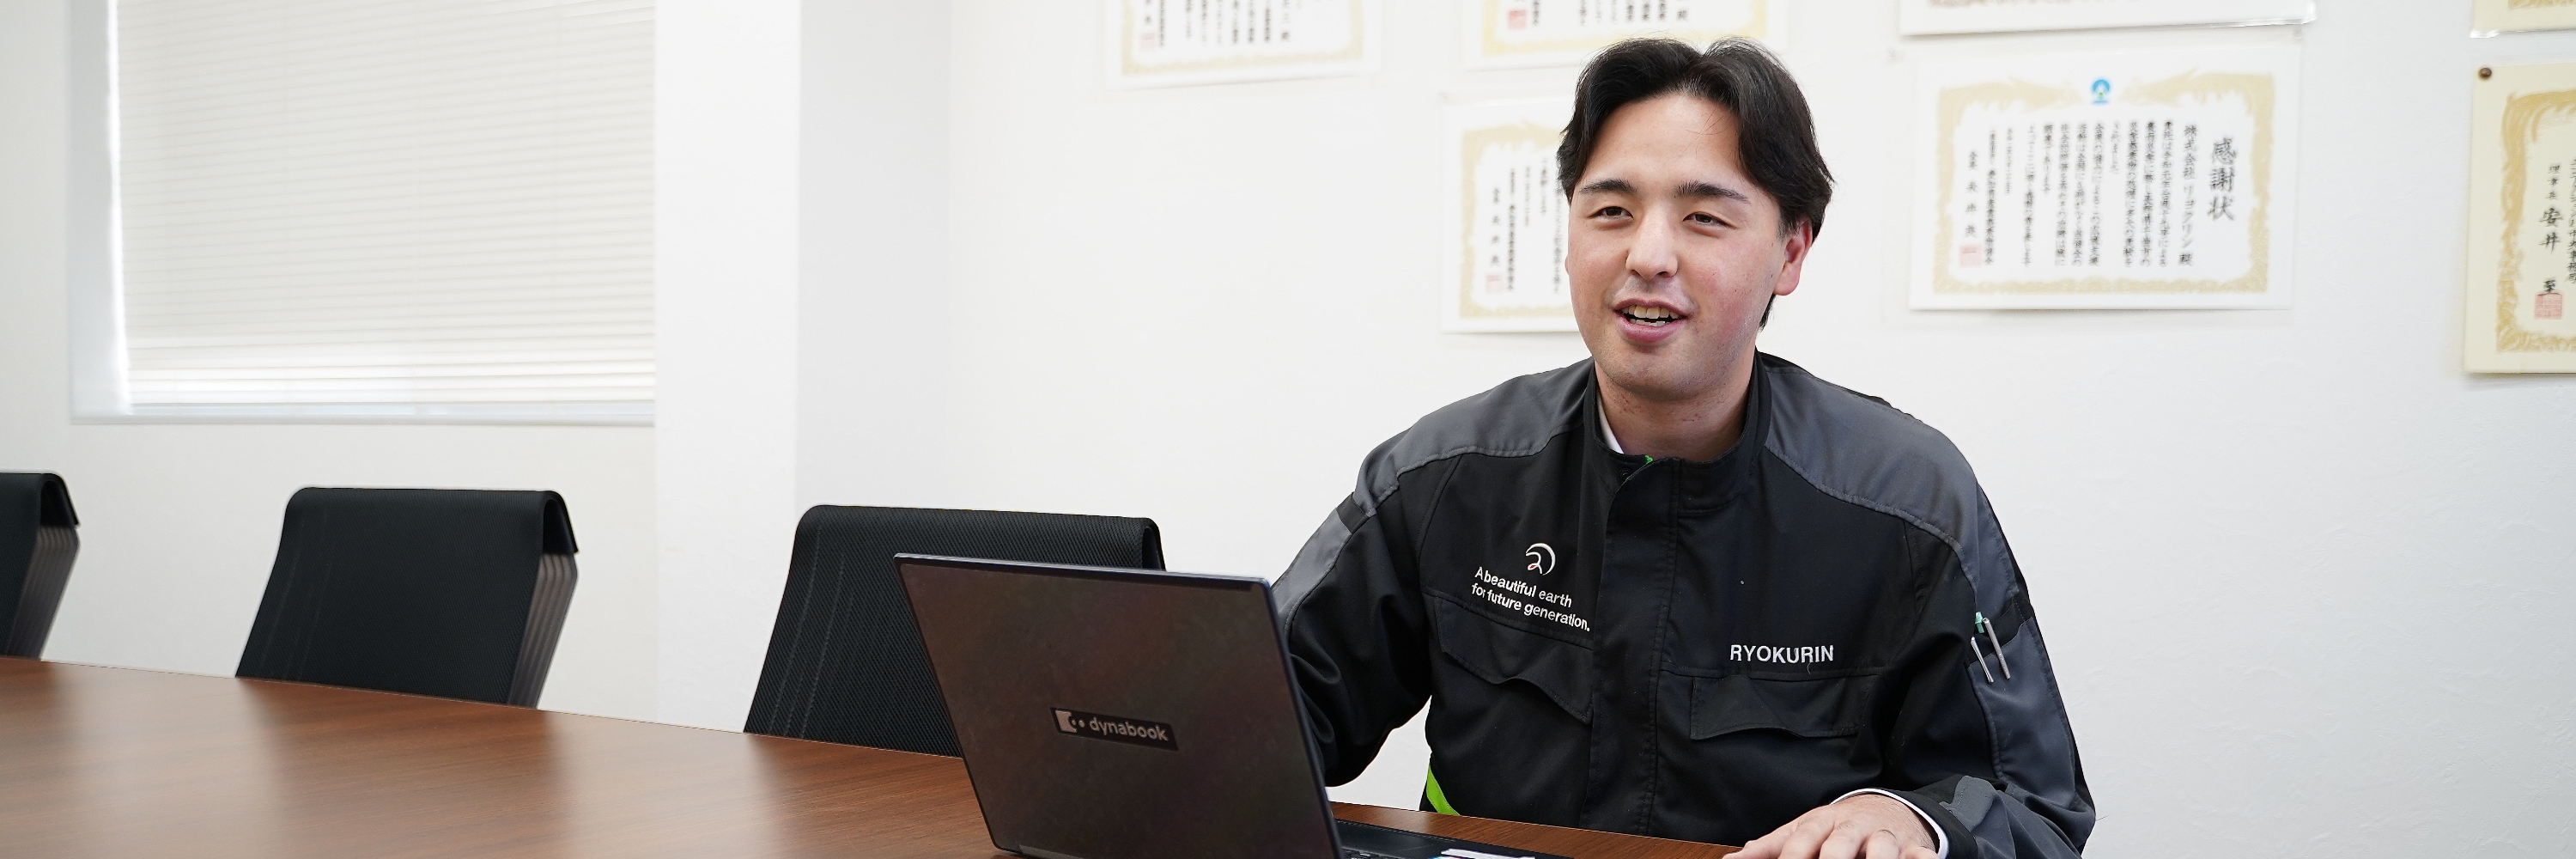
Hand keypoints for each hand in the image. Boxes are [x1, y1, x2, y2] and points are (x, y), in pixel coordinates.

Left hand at [1733, 793, 1938, 858]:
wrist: (1879, 807)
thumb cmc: (1831, 827)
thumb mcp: (1801, 831)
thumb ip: (1770, 847)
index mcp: (1820, 823)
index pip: (1803, 839)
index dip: (1793, 857)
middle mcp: (1851, 827)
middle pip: (1840, 843)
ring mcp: (1882, 836)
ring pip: (1881, 846)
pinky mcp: (1909, 846)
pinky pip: (1918, 853)